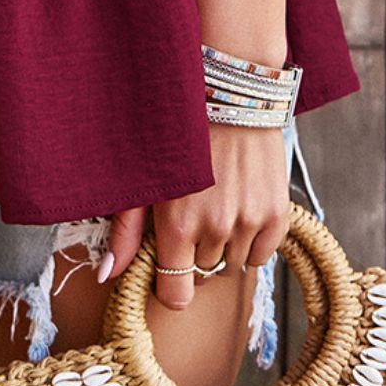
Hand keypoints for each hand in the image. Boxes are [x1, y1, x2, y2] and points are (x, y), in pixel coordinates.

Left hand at [98, 124, 291, 309]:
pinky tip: (238, 206)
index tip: (168, 265)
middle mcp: (215, 228)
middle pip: (202, 272)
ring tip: (215, 203)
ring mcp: (249, 222)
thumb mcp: (144, 175)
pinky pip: (261, 255)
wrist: (229, 91)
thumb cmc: (176, 130)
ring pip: (232, 263)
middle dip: (195, 249)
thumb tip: (107, 275)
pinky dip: (251, 240)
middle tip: (192, 209)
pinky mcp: (277, 214)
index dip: (169, 284)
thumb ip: (125, 230)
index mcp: (177, 224)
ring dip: (223, 244)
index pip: (176, 294)